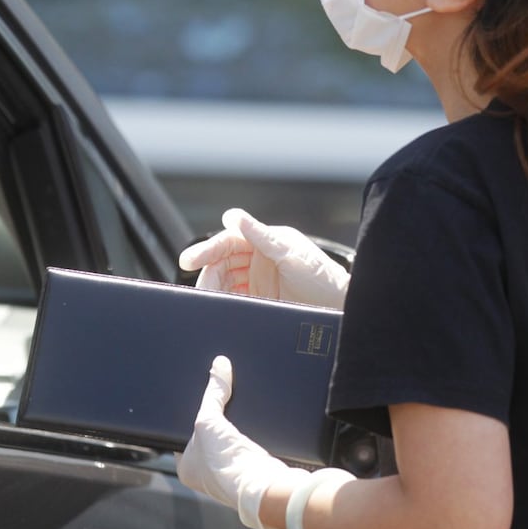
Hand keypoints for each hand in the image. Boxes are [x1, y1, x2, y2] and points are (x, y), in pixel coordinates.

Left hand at [177, 356, 304, 528]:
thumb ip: (213, 393)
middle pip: (206, 437)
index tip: (197, 402)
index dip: (189, 418)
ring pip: (226, 442)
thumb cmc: (225, 464)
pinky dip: (246, 437)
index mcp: (185, 468)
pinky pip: (243, 447)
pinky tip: (248, 429)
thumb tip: (219, 365)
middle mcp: (203, 475)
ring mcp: (227, 474)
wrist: (261, 486)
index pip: (182, 436)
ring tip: (234, 416)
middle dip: (214, 423)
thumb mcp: (210, 420)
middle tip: (218, 406)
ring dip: (232, 430)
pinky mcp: (248, 469)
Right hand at [178, 209, 348, 309]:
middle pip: (221, 264)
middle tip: (201, 292)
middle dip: (208, 275)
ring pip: (224, 284)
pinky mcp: (258, 303)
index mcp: (264, 242)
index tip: (188, 260)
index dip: (207, 250)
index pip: (228, 242)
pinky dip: (223, 305)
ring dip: (213, 292)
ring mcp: (257, 282)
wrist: (339, 312)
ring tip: (208, 304)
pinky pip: (233, 302)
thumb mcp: (290, 253)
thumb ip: (260, 236)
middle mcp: (258, 260)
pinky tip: (218, 311)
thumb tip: (232, 216)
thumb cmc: (322, 277)